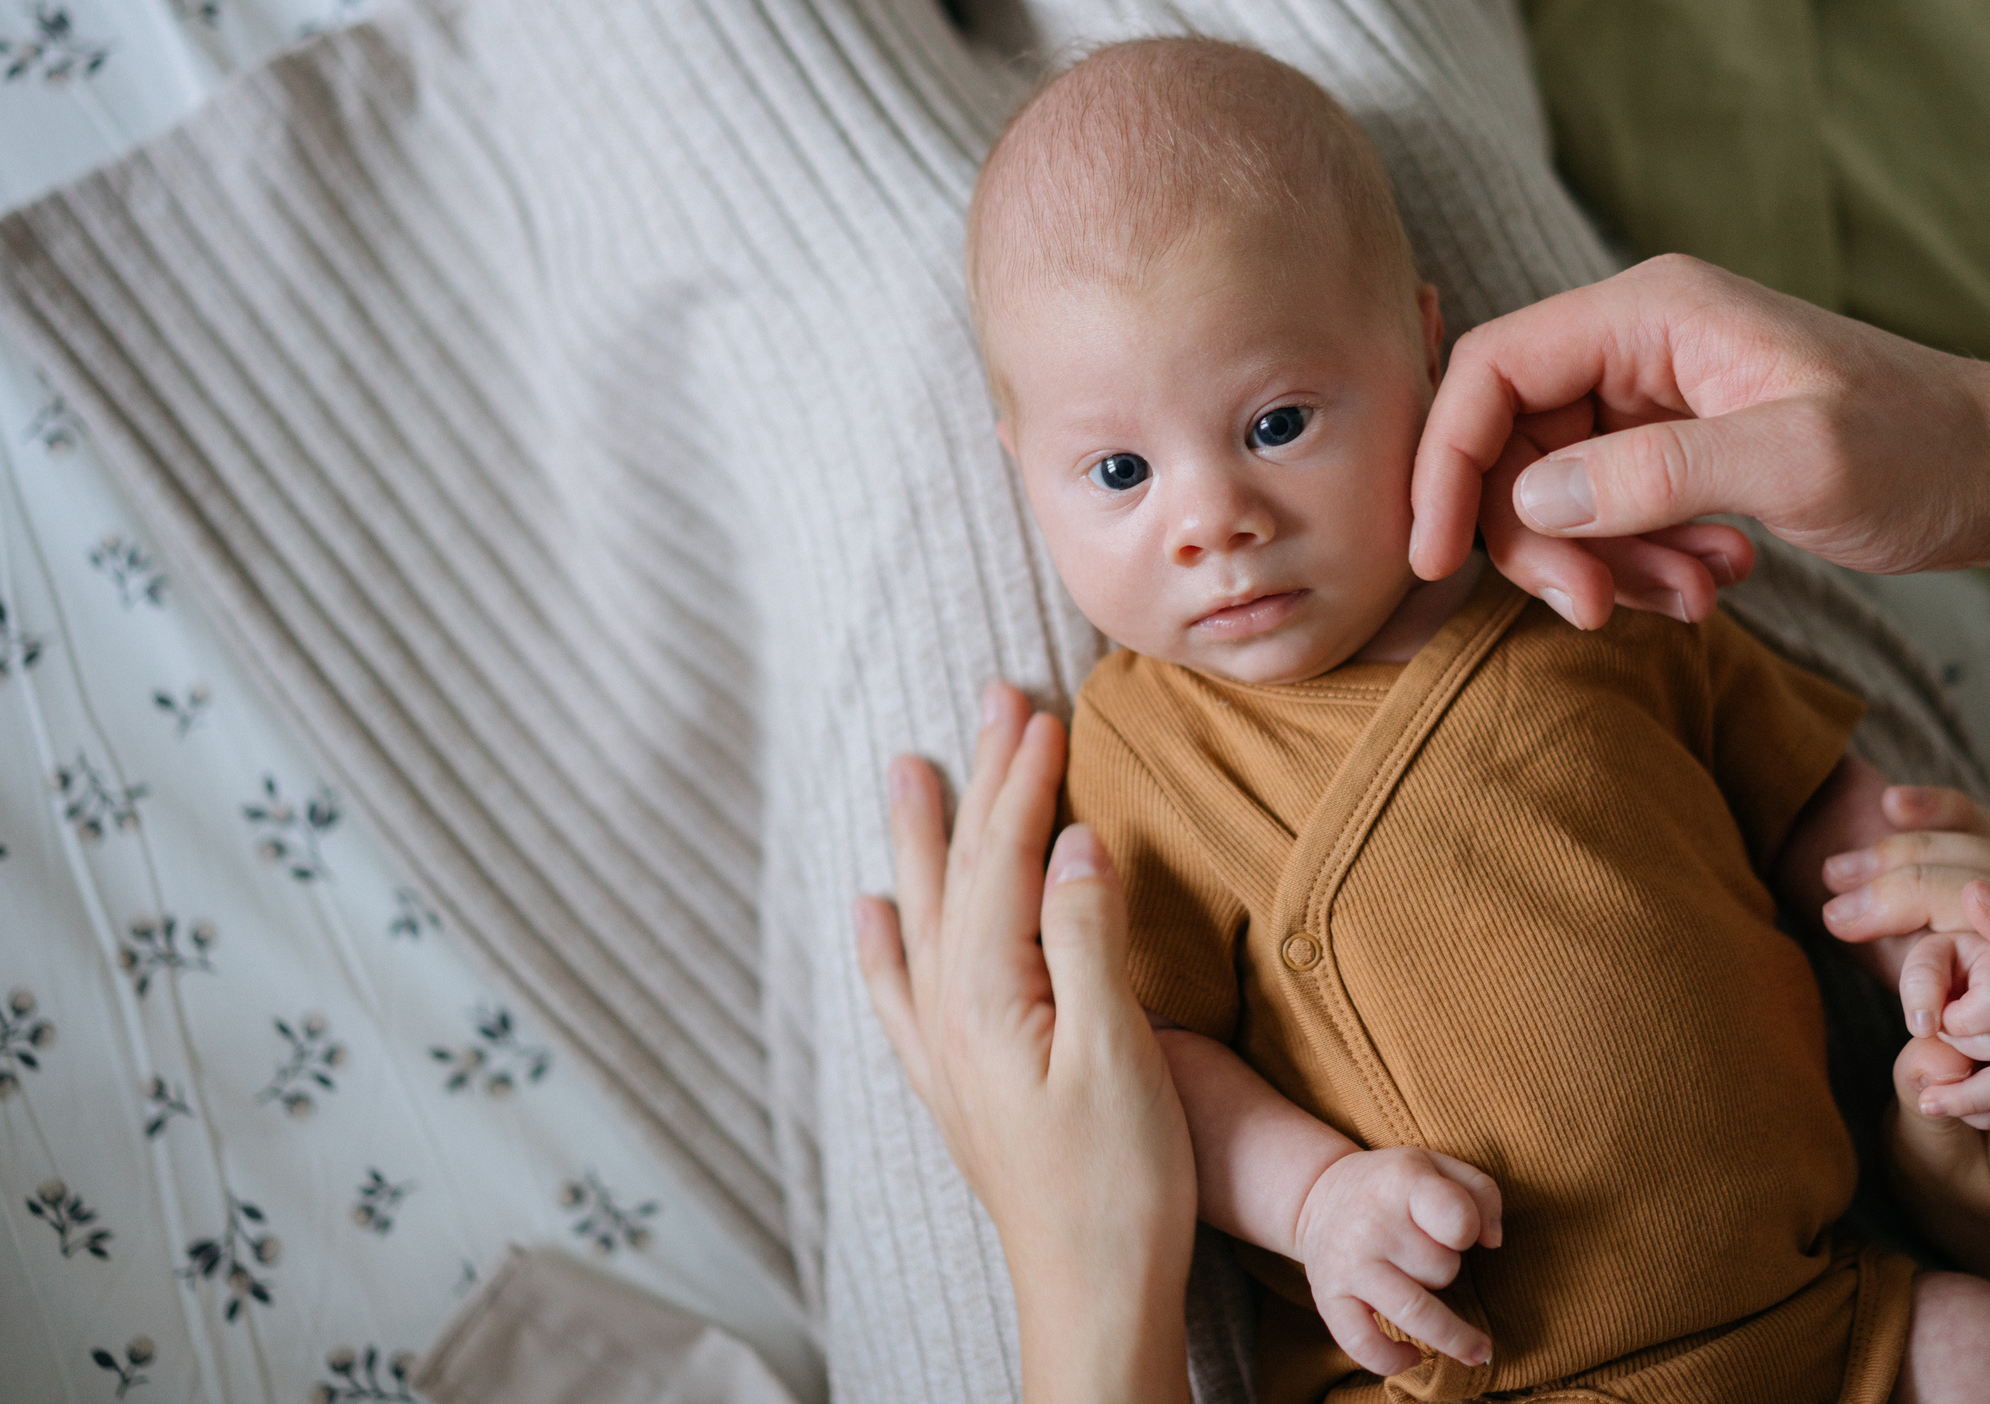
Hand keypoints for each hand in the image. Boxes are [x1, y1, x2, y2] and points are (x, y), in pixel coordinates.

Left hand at [856, 684, 1195, 1403]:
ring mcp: (945, 1049)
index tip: (1045, 709)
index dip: (1024, 780)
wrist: (1092, 1291)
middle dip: (979, 781)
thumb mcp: (1117, 1053)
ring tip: (906, 768)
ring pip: (926, 913)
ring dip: (923, 837)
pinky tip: (870, 912)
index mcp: (990, 994)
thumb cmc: (1119, 1182)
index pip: (1004, 858)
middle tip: (992, 698)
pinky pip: (902, 990)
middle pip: (960, 870)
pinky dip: (884, 942)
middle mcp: (950, 1012)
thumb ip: (1088, 940)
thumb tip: (1075, 842)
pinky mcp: (957, 1082)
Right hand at [1292, 1147, 1502, 1375]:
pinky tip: (1412, 1355)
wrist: (1317, 1193)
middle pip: (1443, 1270)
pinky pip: (1364, 1346)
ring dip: (1449, 1332)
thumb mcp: (1437, 1165)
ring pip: (1416, 1314)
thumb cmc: (1391, 1184)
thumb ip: (1480, 1192)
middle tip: (1430, 1254)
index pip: (1457, 1219)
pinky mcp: (1328, 1299)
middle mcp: (1372, 1225)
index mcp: (1402, 1183)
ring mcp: (1349, 1266)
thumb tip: (1493, 1242)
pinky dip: (1393, 1361)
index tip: (1463, 1232)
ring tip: (1476, 1348)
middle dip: (1448, 1269)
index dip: (1470, 1230)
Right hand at [1411, 255, 1989, 624]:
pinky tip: (1712, 584)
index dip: (1447, 460)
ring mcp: (1657, 395)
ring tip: (1691, 599)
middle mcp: (1640, 342)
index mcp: (1651, 310)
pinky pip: (1610, 510)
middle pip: (1512, 438)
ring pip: (1556, 486)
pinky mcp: (1679, 446)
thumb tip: (1527, 498)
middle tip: (1593, 610)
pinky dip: (1639, 562)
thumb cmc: (1923, 452)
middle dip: (1536, 536)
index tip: (1437, 559)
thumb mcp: (1798, 465)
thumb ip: (1658, 474)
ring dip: (1600, 560)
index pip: (1492, 368)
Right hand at [1819, 841, 1989, 1284]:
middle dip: (1930, 891)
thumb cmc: (1986, 1191)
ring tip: (1832, 876)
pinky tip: (1891, 805)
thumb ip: (1942, 1128)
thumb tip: (1925, 1050)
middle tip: (1838, 910)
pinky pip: (1979, 850)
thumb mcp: (1960, 1188)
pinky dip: (1942, 820)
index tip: (1977, 905)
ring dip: (1916, 855)